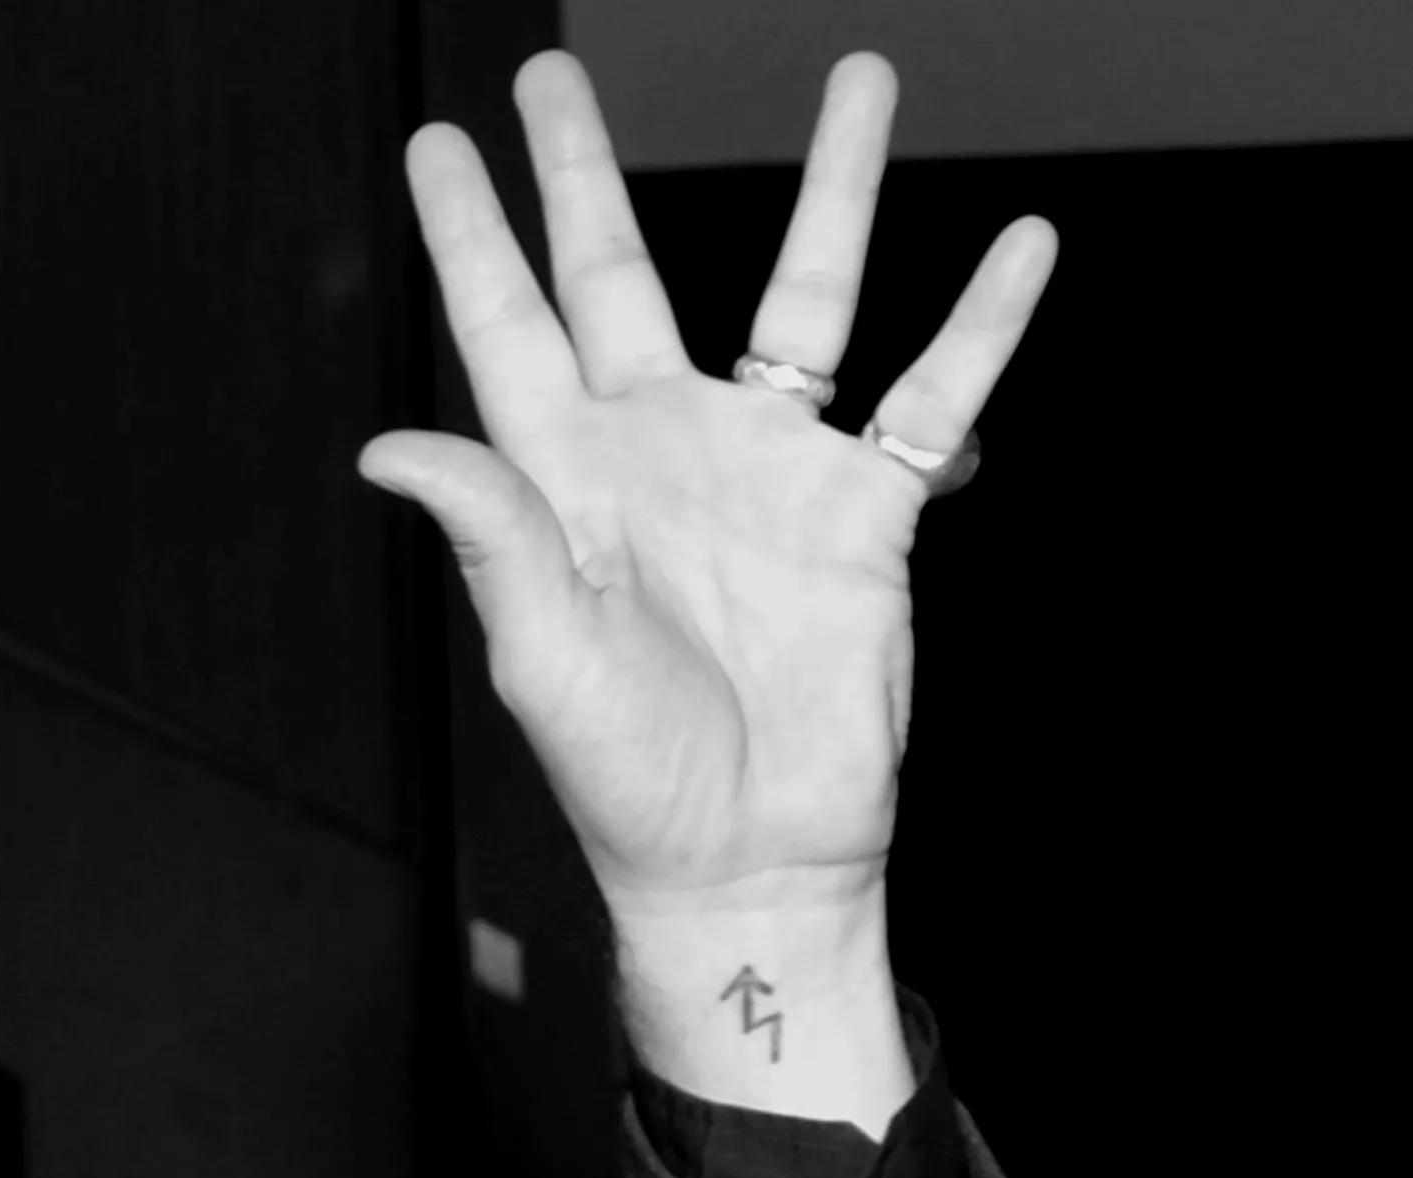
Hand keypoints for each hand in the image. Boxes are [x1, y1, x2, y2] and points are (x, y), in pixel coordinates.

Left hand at [363, 52, 1054, 931]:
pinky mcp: (866, 516)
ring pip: (804, 296)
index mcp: (567, 481)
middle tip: (554, 72)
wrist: (751, 863)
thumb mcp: (545, 661)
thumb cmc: (631, 782)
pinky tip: (1022, 248)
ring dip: (836, 190)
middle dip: (587, 173)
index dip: (472, 236)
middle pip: (622, 275)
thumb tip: (390, 443)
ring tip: (864, 78)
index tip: (440, 143)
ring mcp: (770, 472)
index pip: (507, 328)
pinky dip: (981, 325)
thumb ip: (488, 538)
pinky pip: (931, 395)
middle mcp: (662, 451)